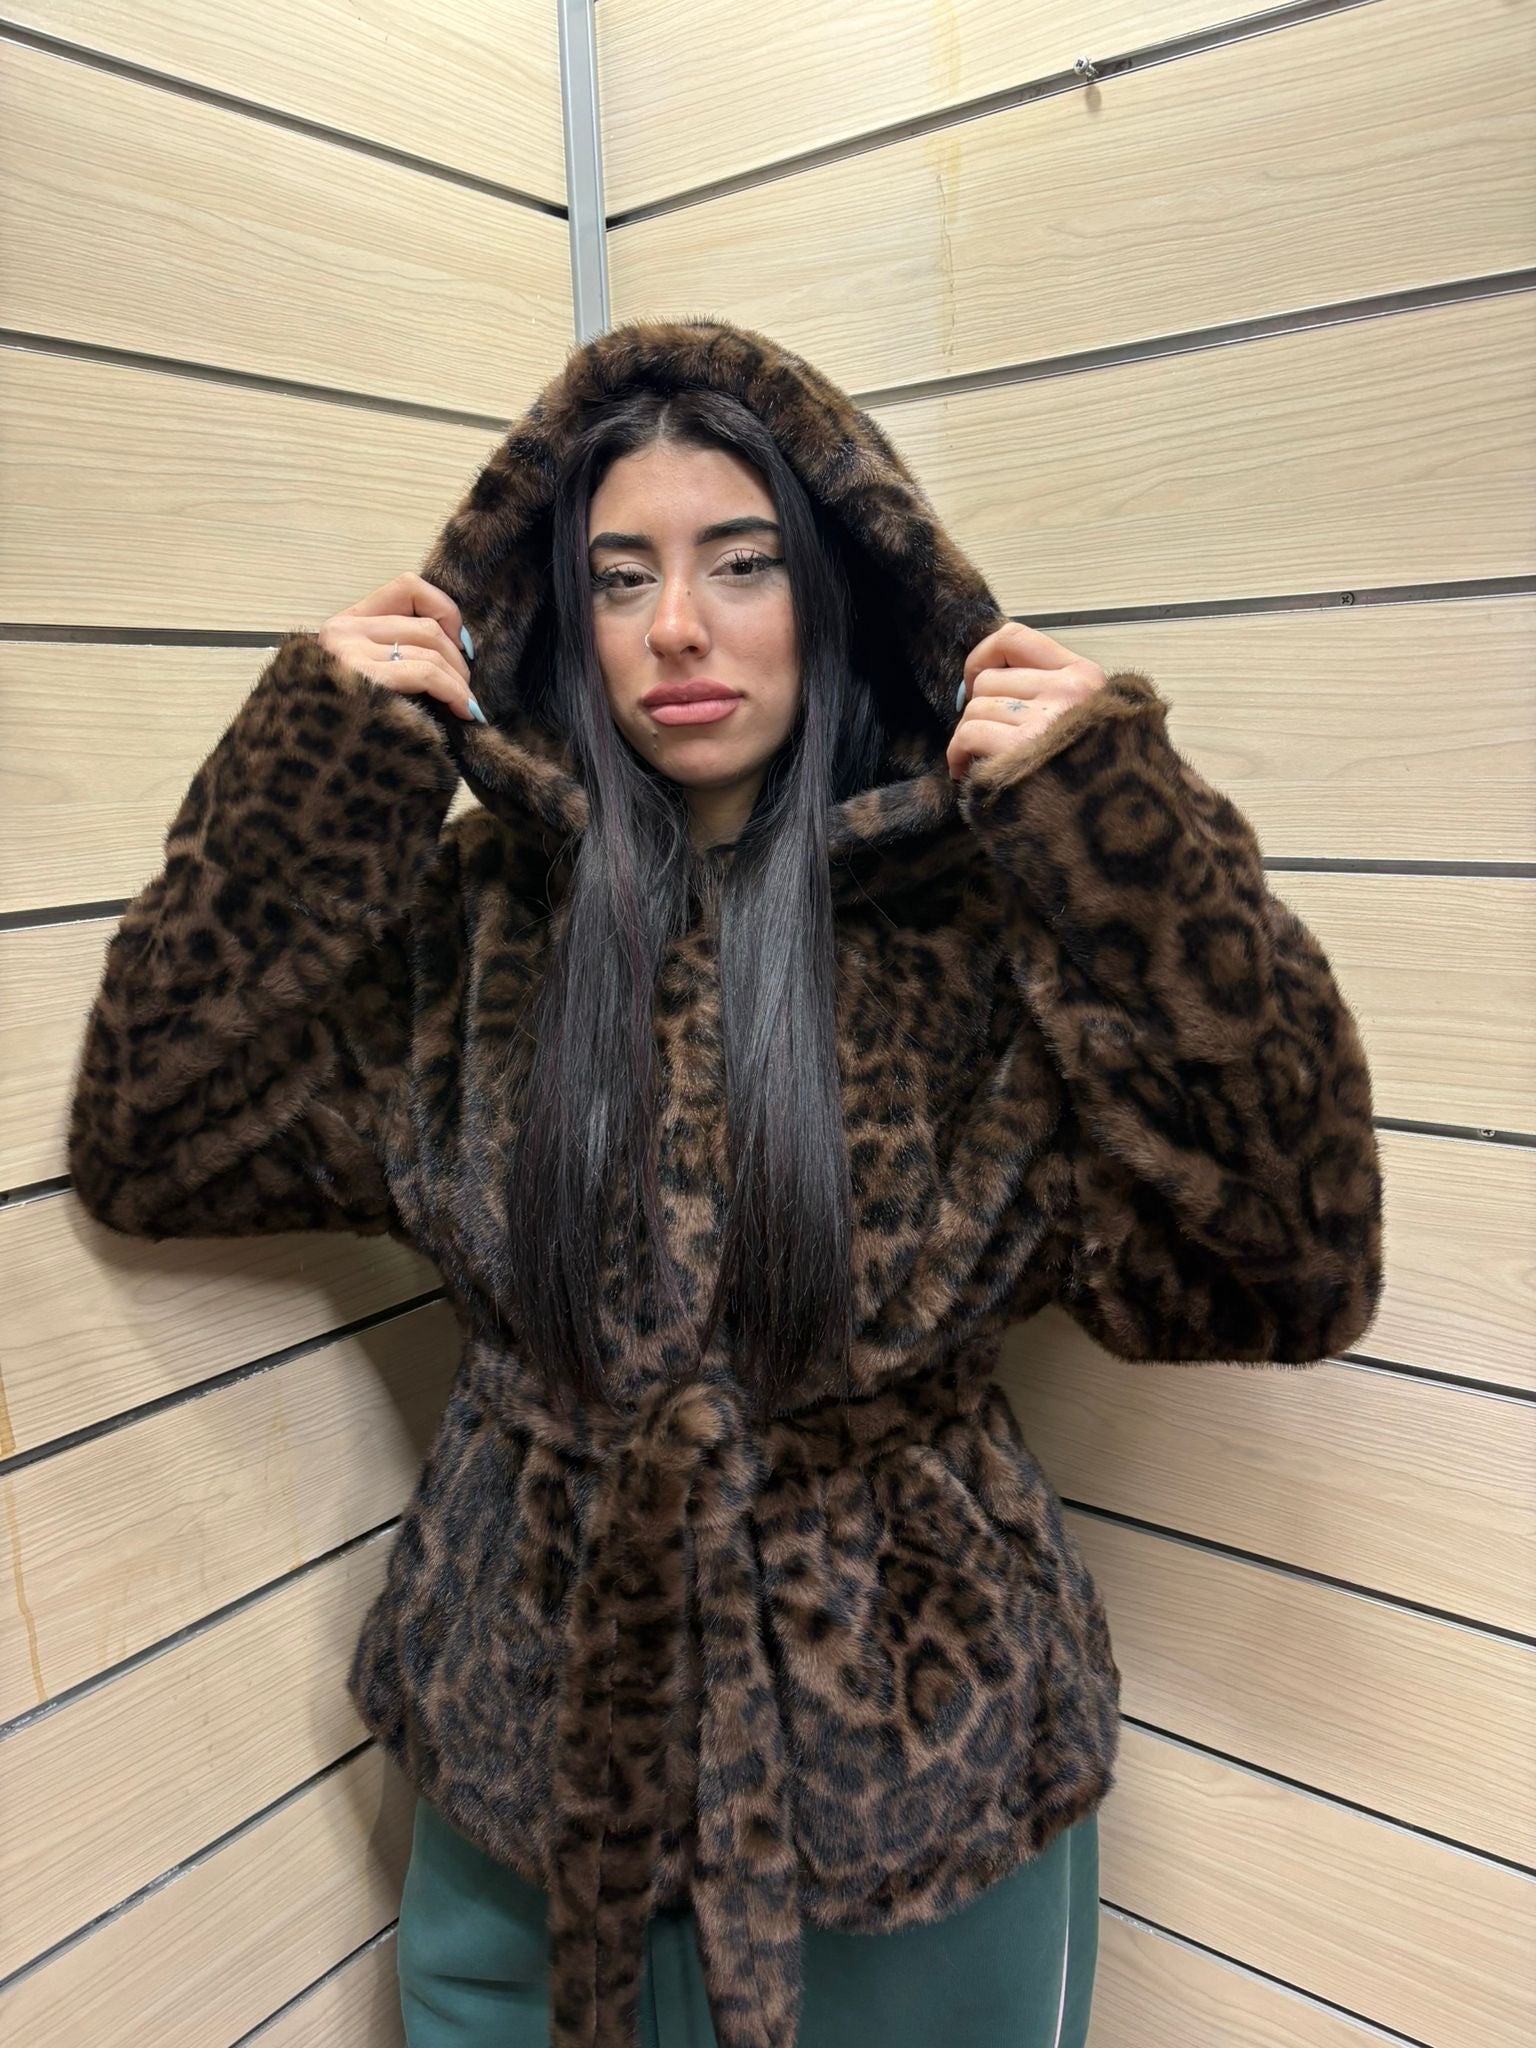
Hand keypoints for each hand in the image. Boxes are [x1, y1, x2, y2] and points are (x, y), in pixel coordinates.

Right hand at [317, 573, 482, 721]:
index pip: (407, 587)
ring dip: (459, 681)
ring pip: (430, 647)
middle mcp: (341, 632)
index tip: (459, 644)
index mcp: (343, 626)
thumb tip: (457, 647)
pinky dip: (454, 692)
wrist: (315, 774)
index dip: (444, 610)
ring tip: (465, 707)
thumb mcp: (367, 681)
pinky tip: (464, 712)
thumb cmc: (349, 734)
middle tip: (465, 691)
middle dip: (458, 660)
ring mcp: (348, 655)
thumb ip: (396, 654)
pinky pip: (426, 672)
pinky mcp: (362, 681)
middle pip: (426, 625)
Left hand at [946, 621, 1106, 781]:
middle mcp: (1069, 693)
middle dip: (979, 711)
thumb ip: (1054, 696)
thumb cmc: (1094, 788)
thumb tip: (984, 680)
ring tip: (981, 762)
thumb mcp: (1093, 725)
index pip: (1015, 638)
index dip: (983, 656)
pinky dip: (958, 755)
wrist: (1116, 840)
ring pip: (976, 708)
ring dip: (968, 738)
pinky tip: (967, 773)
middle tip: (987, 741)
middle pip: (989, 680)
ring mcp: (1045, 722)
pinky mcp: (1019, 754)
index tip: (976, 681)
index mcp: (1087, 679)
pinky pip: (968, 734)